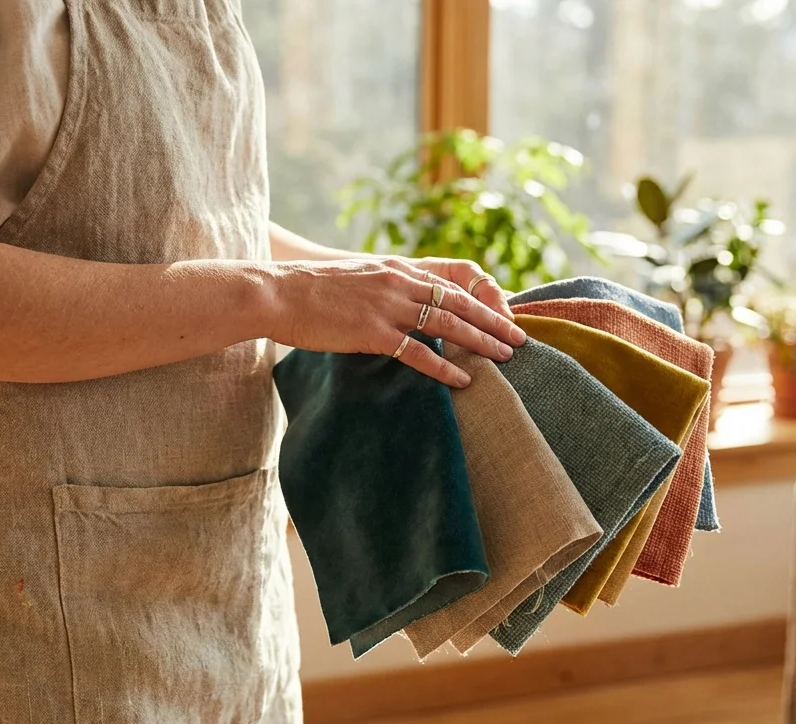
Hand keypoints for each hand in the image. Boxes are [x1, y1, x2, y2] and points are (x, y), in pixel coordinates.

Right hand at [265, 258, 526, 386]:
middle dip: (493, 322)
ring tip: (505, 356)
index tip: (501, 317)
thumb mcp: (354, 280)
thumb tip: (397, 309)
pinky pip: (417, 353)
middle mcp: (397, 284)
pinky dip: (444, 367)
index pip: (448, 286)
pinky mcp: (372, 332)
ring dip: (480, 342)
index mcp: (394, 270)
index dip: (479, 303)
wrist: (276, 293)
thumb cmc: (307, 292)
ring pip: (447, 325)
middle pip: (458, 304)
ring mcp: (386, 308)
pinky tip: (463, 380)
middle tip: (519, 338)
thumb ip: (381, 290)